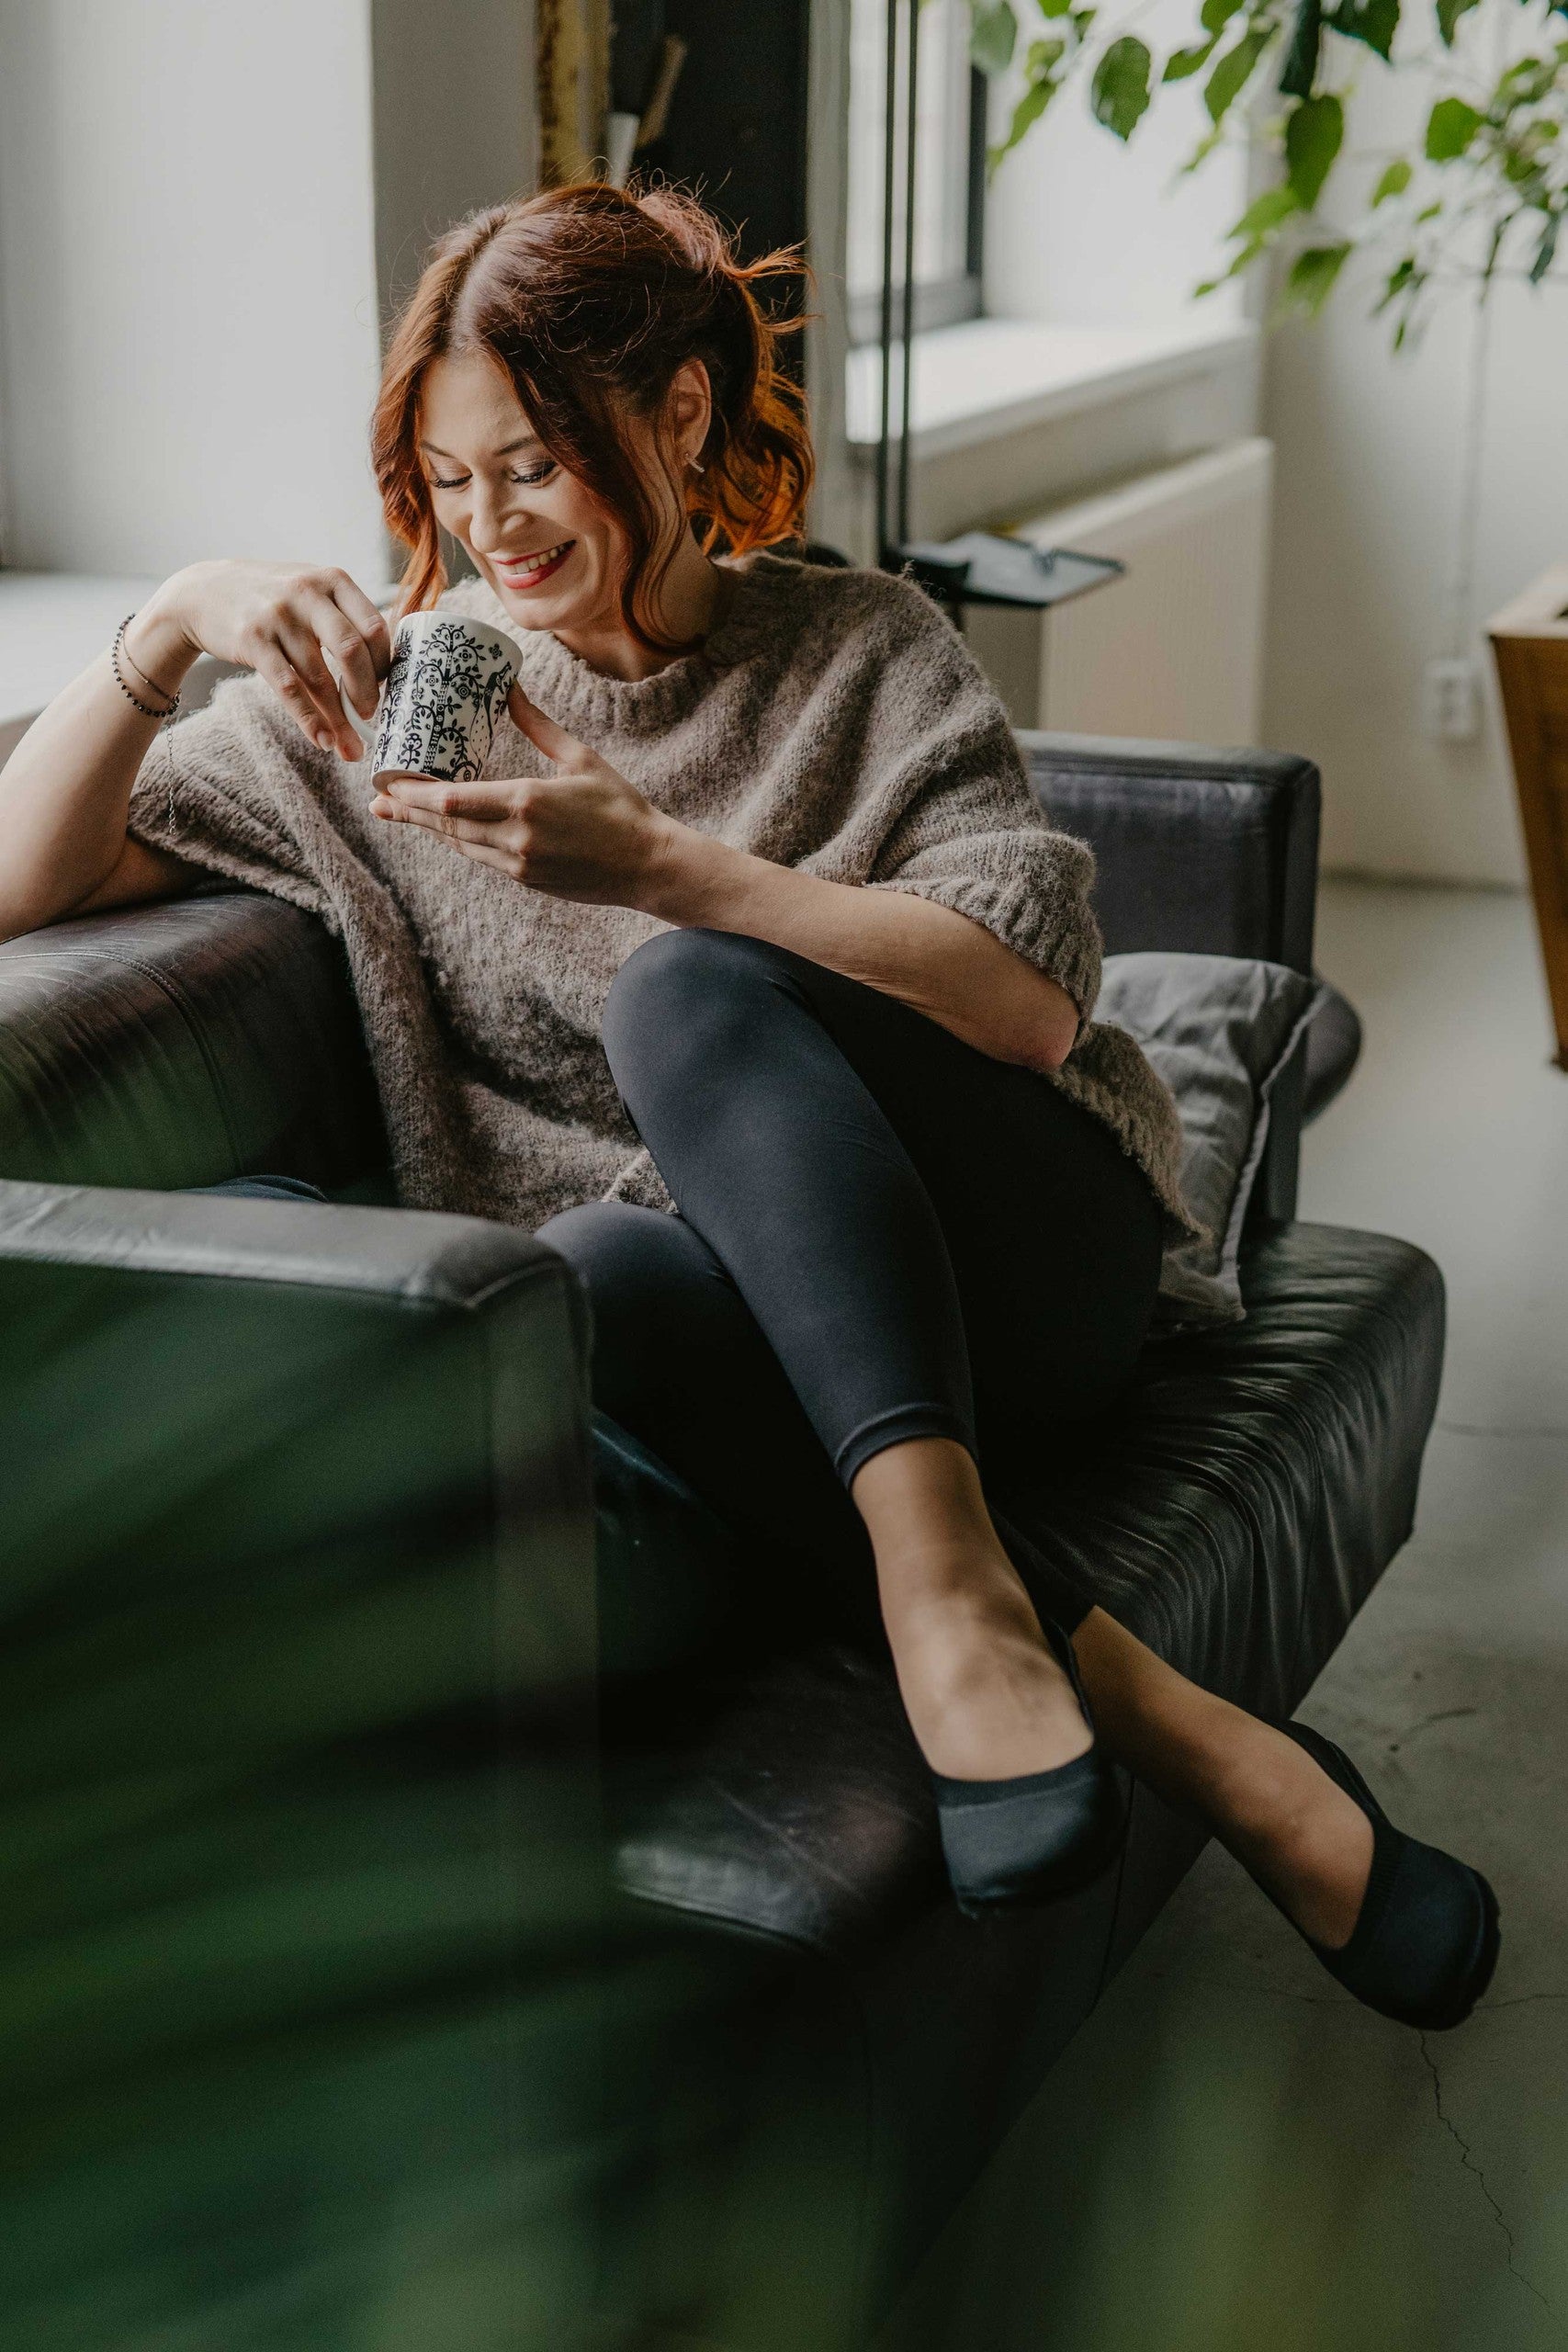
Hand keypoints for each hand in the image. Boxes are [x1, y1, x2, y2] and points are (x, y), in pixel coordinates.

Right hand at [144, 558, 391, 760]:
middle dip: (366, 693)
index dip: (385, 665)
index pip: (374, 627)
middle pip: (351, 651)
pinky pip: (288, 689)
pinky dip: (309, 720)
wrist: (203, 592)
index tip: (386, 690)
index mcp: (333, 580)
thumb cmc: (271, 599)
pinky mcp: (252, 640)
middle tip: (371, 718)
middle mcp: (307, 593)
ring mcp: (277, 616)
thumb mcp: (311, 590)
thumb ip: (346, 617)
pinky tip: (322, 740)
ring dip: (338, 719)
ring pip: (319, 678)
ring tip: (349, 747)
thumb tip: (386, 674)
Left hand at [370, 681, 685, 908]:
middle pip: (445, 825)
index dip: (413, 794)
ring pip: (458, 843)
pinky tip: (442, 827)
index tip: (387, 781)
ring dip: (427, 827)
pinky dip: (457, 839)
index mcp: (526, 803)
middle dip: (408, 812)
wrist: (647, 865)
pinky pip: (479, 857)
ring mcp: (518, 864)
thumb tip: (509, 687)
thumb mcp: (580, 758)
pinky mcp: (526, 879)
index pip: (451, 800)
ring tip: (395, 813)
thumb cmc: (620, 807)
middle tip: (376, 800)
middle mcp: (515, 838)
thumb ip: (539, 725)